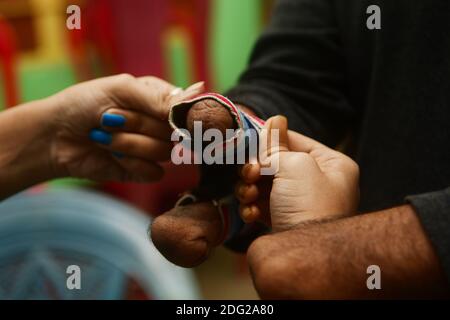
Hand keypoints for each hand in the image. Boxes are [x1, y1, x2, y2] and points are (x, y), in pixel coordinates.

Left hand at [48, 74, 203, 181]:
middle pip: (176, 132)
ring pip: (165, 153)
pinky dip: (131, 163)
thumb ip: (157, 97)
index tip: (166, 116)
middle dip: (138, 125)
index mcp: (160, 99)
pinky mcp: (142, 170)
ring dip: (129, 143)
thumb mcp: (120, 88)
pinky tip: (112, 155)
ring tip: (104, 135)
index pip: (188, 109)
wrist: (55, 135)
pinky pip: (154, 172)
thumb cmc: (84, 103)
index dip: (181, 115)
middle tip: (110, 118)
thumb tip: (194, 97)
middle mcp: (161, 124)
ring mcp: (153, 148)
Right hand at [236, 116, 359, 230]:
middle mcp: (318, 183)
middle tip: (250, 173)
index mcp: (332, 165)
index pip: (295, 140)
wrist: (304, 254)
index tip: (250, 138)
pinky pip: (263, 205)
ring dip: (250, 187)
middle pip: (276, 163)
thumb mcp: (294, 164)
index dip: (270, 139)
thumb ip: (278, 143)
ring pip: (265, 184)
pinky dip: (253, 206)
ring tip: (248, 195)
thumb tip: (275, 118)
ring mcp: (301, 203)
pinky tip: (251, 212)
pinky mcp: (285, 221)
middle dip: (257, 168)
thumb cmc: (307, 204)